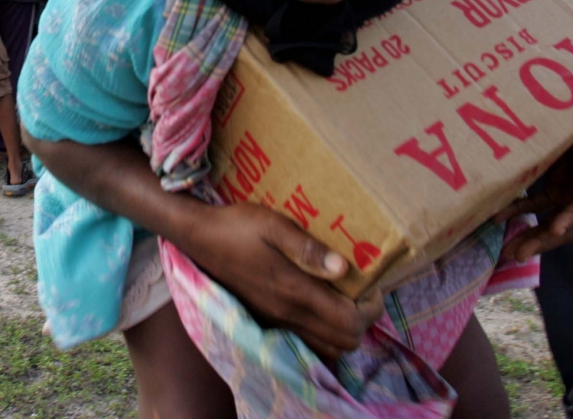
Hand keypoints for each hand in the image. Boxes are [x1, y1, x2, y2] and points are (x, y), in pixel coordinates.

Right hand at [187, 202, 379, 360]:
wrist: (200, 239)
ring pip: (327, 347)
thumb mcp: (274, 225)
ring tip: (344, 299)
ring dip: (344, 329)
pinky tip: (320, 305)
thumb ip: (308, 248)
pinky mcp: (267, 322)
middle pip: (345, 341)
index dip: (371, 308)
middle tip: (361, 292)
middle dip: (363, 320)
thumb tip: (343, 266)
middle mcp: (288, 315)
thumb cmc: (239, 226)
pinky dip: (324, 333)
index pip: (349, 321)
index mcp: (294, 291)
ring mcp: (277, 322)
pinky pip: (308, 342)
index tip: (372, 285)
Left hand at [497, 117, 572, 261]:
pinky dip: (518, 211)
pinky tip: (497, 218)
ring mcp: (567, 194)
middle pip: (564, 225)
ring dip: (530, 236)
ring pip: (548, 222)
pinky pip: (535, 204)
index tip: (555, 230)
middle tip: (518, 255)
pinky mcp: (554, 188)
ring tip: (506, 251)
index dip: (570, 218)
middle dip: (542, 241)